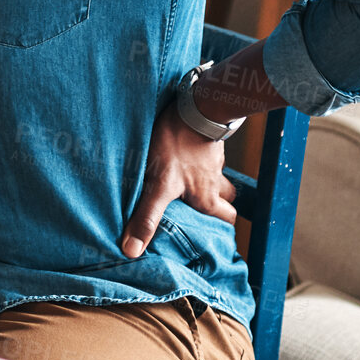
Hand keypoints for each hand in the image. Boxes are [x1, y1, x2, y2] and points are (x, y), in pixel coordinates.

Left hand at [121, 105, 238, 258]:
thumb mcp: (158, 186)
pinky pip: (207, 156)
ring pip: (218, 177)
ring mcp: (213, 160)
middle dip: (218, 205)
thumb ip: (147, 217)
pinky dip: (198, 159)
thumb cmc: (176, 148)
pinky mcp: (206, 141)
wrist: (193, 108)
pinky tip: (181, 157)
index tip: (210, 233)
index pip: (227, 221)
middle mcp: (215, 182)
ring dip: (208, 181)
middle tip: (198, 208)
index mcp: (208, 198)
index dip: (221, 228)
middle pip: (227, 200)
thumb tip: (132, 251)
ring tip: (187, 183)